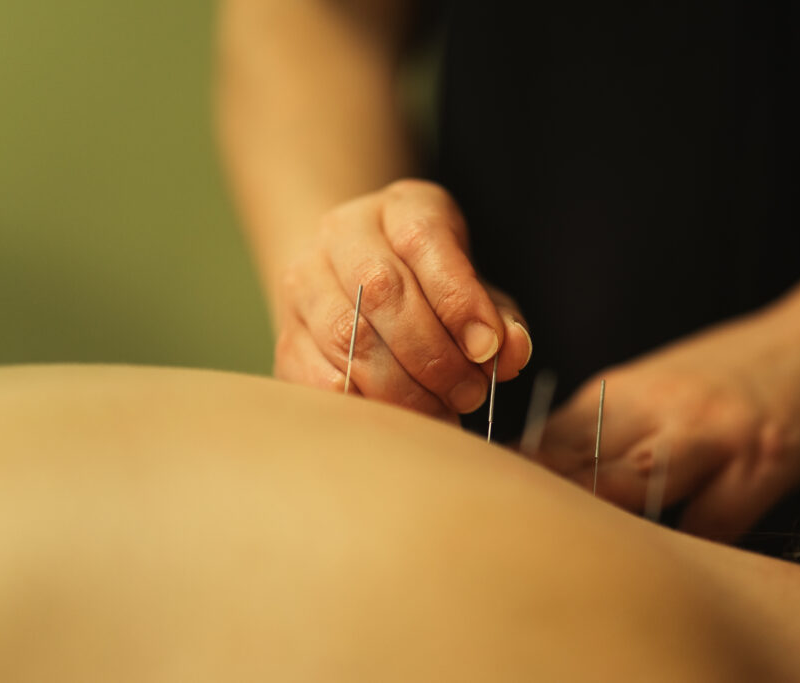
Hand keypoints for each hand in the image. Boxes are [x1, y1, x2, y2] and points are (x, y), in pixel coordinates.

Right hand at [273, 179, 531, 420]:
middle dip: (433, 353)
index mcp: (400, 207)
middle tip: (468, 393)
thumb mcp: (472, 285)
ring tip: (441, 411)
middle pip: (380, 289)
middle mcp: (342, 232)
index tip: (488, 349)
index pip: (424, 240)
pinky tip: (397, 416)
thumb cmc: (430, 287)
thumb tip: (512, 351)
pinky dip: (360, 402)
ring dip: (401, 386)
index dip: (458, 298)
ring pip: (344, 335)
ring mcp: (304, 281)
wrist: (353, 281)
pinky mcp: (286, 334)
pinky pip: (314, 374)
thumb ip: (497, 316)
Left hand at [534, 313, 799, 540]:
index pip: (552, 440)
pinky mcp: (762, 465)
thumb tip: (538, 467)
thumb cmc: (727, 372)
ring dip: (613, 529)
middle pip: (585, 466)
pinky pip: (712, 526)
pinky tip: (679, 565)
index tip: (498, 510)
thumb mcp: (655, 383)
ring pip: (638, 489)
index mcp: (625, 389)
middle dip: (553, 508)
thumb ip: (603, 424)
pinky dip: (691, 550)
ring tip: (594, 559)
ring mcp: (713, 435)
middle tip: (530, 543)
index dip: (522, 480)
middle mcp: (662, 408)